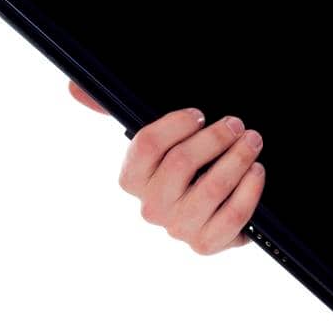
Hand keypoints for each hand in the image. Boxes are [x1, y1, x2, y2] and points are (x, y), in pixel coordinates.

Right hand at [68, 81, 264, 253]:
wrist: (212, 212)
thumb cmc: (183, 166)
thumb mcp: (157, 137)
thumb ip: (113, 109)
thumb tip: (75, 88)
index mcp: (133, 178)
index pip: (146, 145)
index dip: (176, 125)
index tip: (199, 113)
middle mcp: (151, 206)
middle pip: (181, 164)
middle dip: (216, 137)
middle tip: (238, 124)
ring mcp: (179, 228)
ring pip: (211, 188)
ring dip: (238, 159)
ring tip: (252, 142)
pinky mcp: (207, 244)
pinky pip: (232, 217)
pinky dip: (249, 191)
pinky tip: (257, 172)